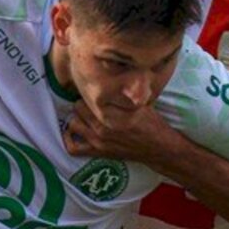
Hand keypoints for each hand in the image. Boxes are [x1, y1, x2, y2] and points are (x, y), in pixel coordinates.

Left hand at [63, 101, 178, 162]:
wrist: (159, 148)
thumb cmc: (152, 123)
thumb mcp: (141, 103)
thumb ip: (126, 93)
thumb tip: (116, 76)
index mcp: (114, 113)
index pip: (90, 97)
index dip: (92, 92)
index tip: (95, 90)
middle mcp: (103, 127)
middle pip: (78, 108)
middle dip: (83, 103)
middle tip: (90, 102)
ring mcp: (98, 141)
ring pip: (73, 124)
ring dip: (77, 118)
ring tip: (84, 115)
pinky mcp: (98, 152)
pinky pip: (73, 148)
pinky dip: (69, 139)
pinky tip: (72, 132)